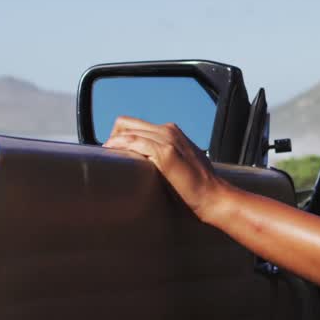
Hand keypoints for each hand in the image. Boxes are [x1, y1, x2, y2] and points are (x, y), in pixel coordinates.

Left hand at [103, 116, 230, 220]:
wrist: (213, 196)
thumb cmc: (197, 187)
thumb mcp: (180, 165)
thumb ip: (164, 159)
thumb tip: (145, 166)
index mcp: (172, 132)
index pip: (135, 125)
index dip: (120, 136)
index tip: (113, 152)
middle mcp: (169, 131)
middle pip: (127, 123)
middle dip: (112, 137)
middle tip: (107, 155)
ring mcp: (167, 139)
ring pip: (128, 130)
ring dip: (113, 142)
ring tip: (106, 156)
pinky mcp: (165, 152)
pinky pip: (134, 142)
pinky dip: (120, 146)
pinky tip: (112, 154)